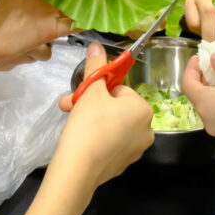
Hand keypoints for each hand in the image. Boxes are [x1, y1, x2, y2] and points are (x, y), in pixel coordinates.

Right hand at [52, 43, 153, 179]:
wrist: (78, 169)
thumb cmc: (89, 123)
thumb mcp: (91, 91)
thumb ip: (96, 66)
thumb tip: (96, 45)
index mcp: (144, 109)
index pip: (119, 90)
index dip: (98, 90)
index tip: (80, 95)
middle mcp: (146, 130)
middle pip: (115, 108)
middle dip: (90, 105)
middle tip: (68, 106)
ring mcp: (135, 150)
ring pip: (111, 125)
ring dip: (91, 119)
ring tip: (70, 123)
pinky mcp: (122, 165)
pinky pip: (109, 144)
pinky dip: (96, 139)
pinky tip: (79, 141)